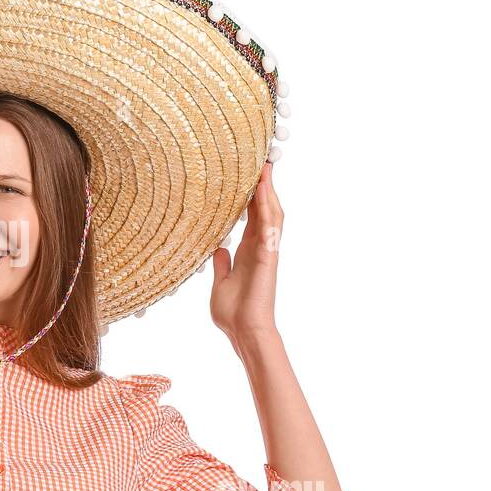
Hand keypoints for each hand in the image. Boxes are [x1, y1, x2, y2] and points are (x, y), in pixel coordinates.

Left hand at [210, 161, 281, 348]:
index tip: (248, 173)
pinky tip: (263, 190)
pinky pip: (269, 228)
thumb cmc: (233, 312)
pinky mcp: (268, 257)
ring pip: (271, 213)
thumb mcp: (221, 282)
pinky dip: (267, 208)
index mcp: (248, 250)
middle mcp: (259, 247)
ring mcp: (266, 251)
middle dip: (264, 185)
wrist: (243, 331)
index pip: (251, 216)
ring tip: (265, 166)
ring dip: (269, 190)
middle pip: (264, 209)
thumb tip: (219, 249)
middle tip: (262, 159)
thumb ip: (222, 264)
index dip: (252, 194)